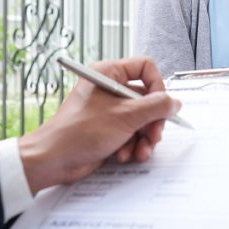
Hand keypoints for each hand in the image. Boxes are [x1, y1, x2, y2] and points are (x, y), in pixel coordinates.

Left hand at [19, 57, 182, 191]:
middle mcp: (109, 89)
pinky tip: (125, 155)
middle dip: (152, 121)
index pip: (145, 68)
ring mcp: (109, 110)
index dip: (157, 86)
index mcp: (108, 73)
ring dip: (143, 138)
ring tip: (139, 151)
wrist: (54, 160)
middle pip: (146, 98)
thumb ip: (155, 107)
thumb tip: (174, 102)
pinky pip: (131, 133)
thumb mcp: (125, 117)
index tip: (161, 105)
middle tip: (154, 136)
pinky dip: (132, 145)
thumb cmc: (78, 132)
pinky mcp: (108, 129)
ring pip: (141, 119)